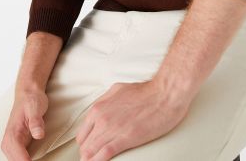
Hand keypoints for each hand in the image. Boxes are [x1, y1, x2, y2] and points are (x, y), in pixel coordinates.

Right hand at [0, 87, 48, 159]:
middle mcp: (8, 142)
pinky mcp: (16, 145)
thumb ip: (36, 122)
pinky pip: (17, 159)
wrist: (28, 94)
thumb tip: (39, 135)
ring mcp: (11, 145)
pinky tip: (32, 160)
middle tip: (38, 159)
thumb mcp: (35, 108)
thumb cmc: (31, 100)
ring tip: (36, 159)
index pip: (19, 158)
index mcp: (13, 134)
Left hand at [75, 79, 190, 160]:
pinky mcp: (124, 139)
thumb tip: (100, 112)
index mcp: (99, 107)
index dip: (85, 144)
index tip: (89, 149)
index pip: (83, 133)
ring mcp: (111, 128)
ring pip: (91, 151)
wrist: (163, 95)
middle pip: (85, 144)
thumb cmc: (146, 92)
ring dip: (90, 159)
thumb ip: (105, 103)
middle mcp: (101, 117)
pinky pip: (104, 154)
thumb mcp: (117, 91)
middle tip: (91, 158)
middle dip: (87, 153)